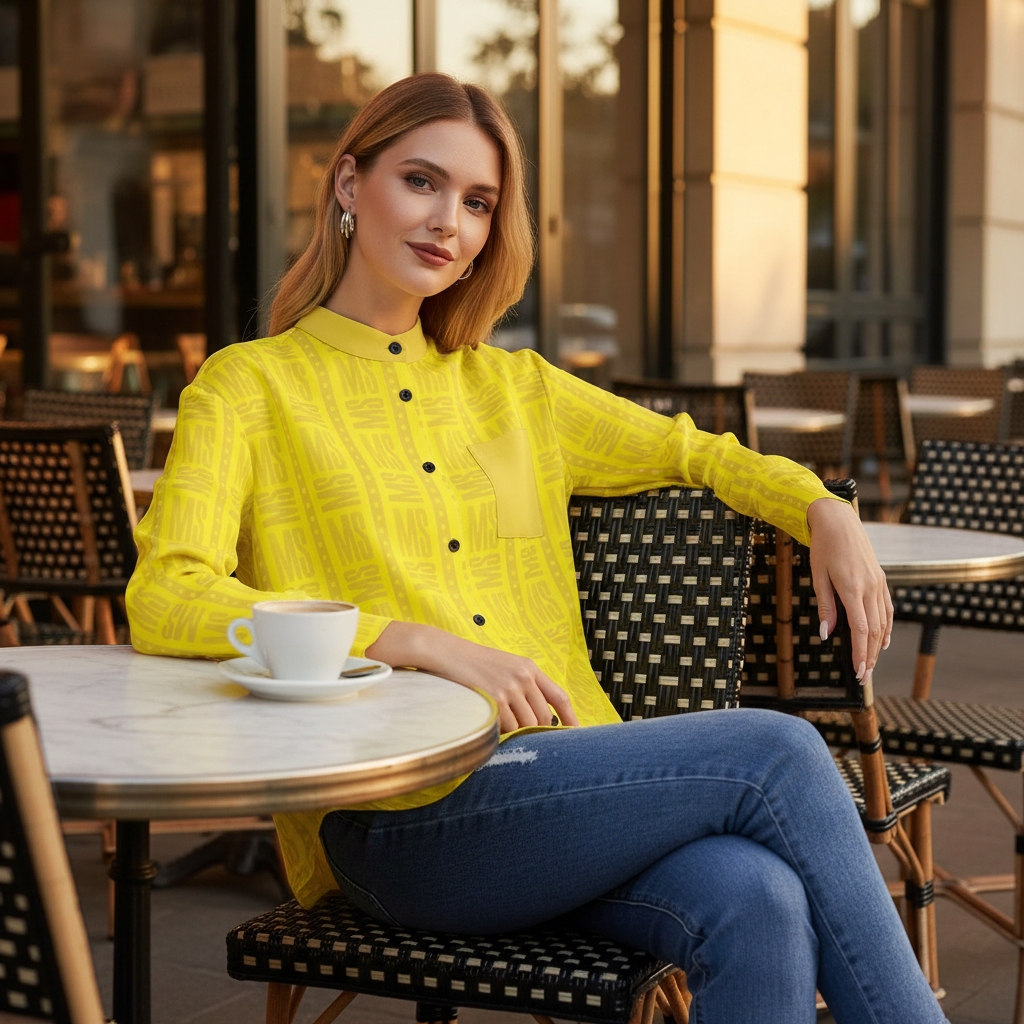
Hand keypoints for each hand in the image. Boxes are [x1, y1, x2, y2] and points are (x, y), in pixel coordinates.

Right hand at [366, 621, 579, 732]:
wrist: (443, 652)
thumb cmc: (471, 663)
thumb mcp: (503, 666)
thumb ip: (522, 685)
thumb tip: (537, 718)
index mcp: (529, 668)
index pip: (560, 696)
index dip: (570, 718)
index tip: (576, 734)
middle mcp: (524, 677)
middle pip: (543, 718)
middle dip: (534, 730)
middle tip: (520, 734)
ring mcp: (510, 688)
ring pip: (525, 725)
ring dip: (515, 731)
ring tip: (498, 724)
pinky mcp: (495, 698)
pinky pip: (507, 727)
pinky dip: (501, 732)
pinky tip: (489, 724)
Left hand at [806, 497, 892, 682]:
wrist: (838, 519)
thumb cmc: (823, 547)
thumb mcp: (818, 576)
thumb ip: (825, 606)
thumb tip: (826, 634)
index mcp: (853, 588)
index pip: (861, 630)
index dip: (861, 653)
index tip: (858, 672)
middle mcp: (870, 587)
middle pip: (874, 631)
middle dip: (870, 656)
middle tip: (864, 677)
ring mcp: (878, 583)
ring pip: (882, 622)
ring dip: (878, 646)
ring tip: (871, 665)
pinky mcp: (880, 579)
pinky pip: (887, 608)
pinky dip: (886, 627)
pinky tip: (884, 641)